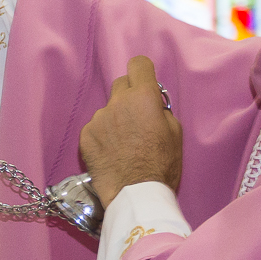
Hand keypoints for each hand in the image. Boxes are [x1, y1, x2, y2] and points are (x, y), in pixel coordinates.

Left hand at [78, 56, 182, 207]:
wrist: (136, 195)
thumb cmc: (162, 166)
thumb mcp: (175, 133)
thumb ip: (161, 110)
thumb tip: (153, 104)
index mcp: (143, 97)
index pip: (138, 64)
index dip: (143, 73)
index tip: (144, 84)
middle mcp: (118, 102)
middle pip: (121, 84)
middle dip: (129, 96)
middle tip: (136, 119)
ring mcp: (99, 118)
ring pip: (108, 109)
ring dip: (115, 120)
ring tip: (124, 145)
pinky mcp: (85, 136)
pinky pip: (96, 128)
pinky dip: (103, 136)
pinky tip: (111, 154)